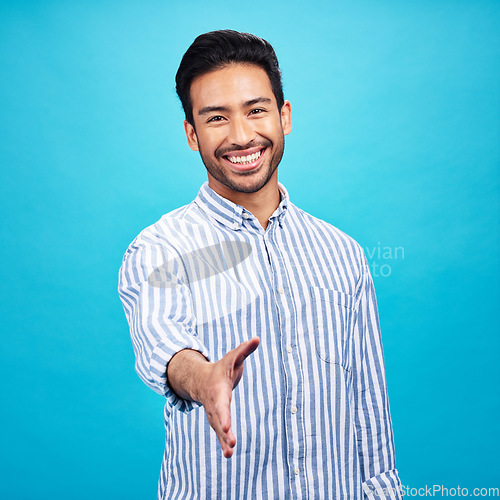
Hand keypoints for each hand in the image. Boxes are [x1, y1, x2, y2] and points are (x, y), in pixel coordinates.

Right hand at [198, 337, 259, 457]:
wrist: (202, 379)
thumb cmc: (221, 367)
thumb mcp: (233, 357)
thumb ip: (244, 349)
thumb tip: (257, 338)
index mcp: (218, 390)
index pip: (222, 404)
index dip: (224, 415)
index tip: (227, 426)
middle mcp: (214, 404)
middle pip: (219, 419)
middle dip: (224, 431)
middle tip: (231, 443)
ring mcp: (214, 413)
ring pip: (218, 429)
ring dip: (224, 441)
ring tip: (229, 454)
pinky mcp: (217, 420)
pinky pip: (220, 433)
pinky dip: (224, 443)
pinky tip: (229, 455)